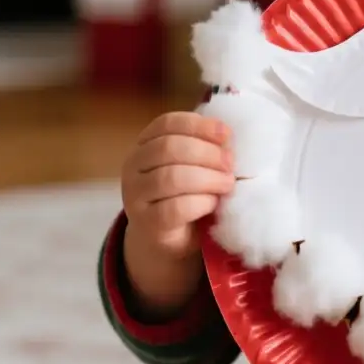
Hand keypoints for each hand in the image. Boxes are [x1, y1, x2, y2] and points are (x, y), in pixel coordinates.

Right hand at [121, 111, 234, 318]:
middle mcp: (133, 166)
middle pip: (168, 148)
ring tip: (227, 184)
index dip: (199, 125)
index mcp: (145, 144)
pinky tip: (213, 204)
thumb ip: (206, 149)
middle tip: (230, 164)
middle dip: (206, 153)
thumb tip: (229, 138)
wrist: (169, 240)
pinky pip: (175, 208)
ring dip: (207, 178)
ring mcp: (135, 196)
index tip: (226, 134)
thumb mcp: (195, 166)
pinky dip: (200, 203)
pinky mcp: (146, 223)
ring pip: (171, 177)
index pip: (167, 123)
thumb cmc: (186, 194)